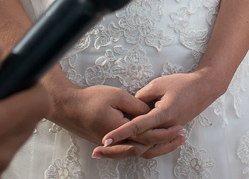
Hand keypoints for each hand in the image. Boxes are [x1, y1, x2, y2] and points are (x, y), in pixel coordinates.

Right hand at [52, 83, 180, 156]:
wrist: (67, 106)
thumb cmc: (91, 98)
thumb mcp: (118, 96)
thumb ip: (137, 106)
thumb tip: (152, 112)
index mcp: (119, 130)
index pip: (147, 137)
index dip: (165, 133)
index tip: (180, 127)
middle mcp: (116, 142)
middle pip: (145, 148)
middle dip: (165, 144)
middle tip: (182, 137)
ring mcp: (112, 144)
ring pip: (137, 151)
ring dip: (156, 147)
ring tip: (173, 140)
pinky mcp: (109, 142)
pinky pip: (129, 148)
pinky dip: (144, 146)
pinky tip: (154, 141)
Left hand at [92, 72, 220, 159]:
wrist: (205, 88)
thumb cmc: (183, 83)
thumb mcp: (159, 84)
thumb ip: (141, 97)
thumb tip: (129, 108)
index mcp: (164, 114)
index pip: (138, 126)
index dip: (120, 133)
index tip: (105, 139)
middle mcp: (167, 127)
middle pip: (140, 144)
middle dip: (118, 148)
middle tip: (98, 151)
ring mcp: (171, 132)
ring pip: (147, 149)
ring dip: (128, 151)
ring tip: (108, 153)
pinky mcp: (172, 132)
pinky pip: (155, 145)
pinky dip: (141, 148)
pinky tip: (128, 147)